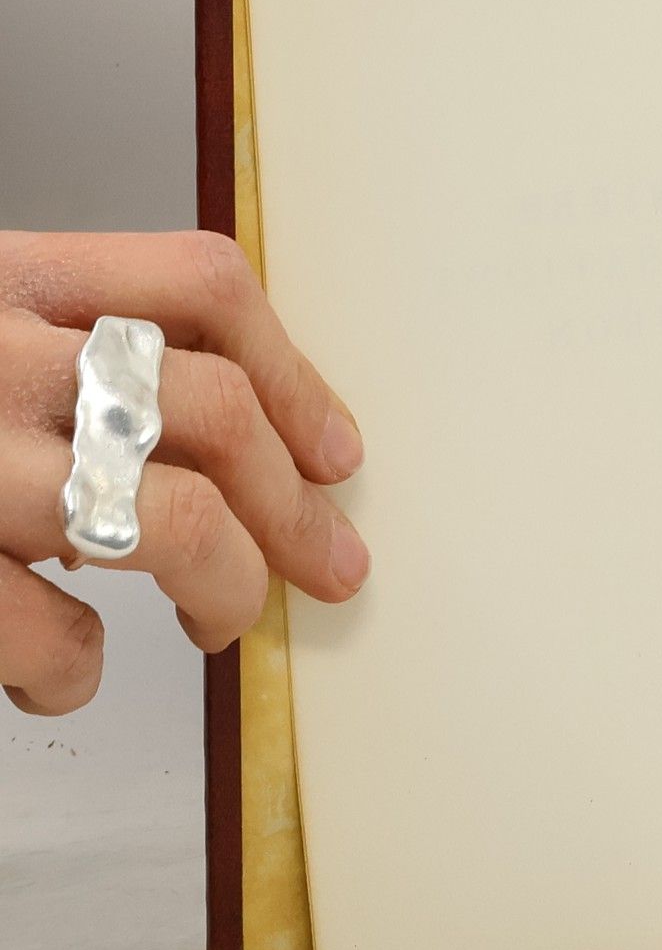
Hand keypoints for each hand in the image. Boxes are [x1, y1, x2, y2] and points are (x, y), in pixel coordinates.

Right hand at [0, 231, 367, 713]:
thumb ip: (73, 361)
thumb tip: (233, 451)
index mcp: (9, 279)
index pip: (200, 286)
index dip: (292, 374)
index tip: (339, 453)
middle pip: (211, 407)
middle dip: (292, 505)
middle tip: (329, 566)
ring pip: (170, 516)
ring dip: (226, 583)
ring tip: (219, 620)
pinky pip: (54, 628)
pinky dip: (76, 665)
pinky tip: (67, 671)